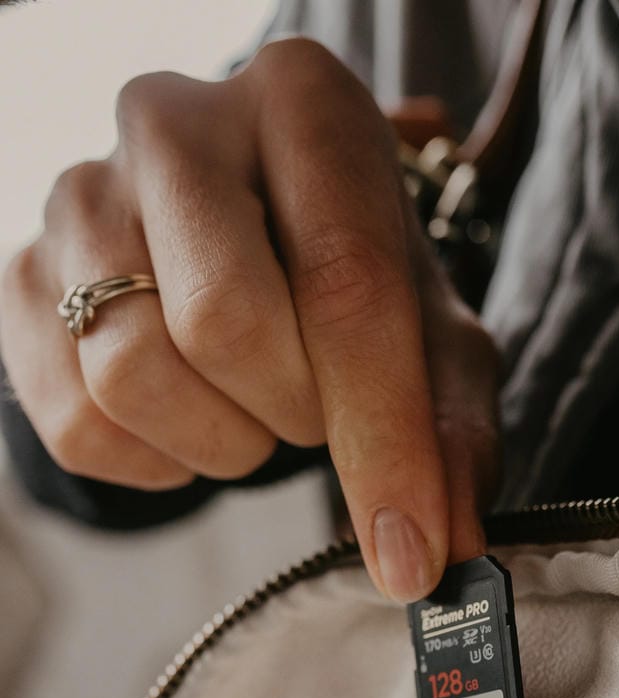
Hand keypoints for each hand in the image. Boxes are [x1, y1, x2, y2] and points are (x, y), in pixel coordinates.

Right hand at [0, 39, 497, 599]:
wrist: (248, 244)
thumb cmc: (352, 284)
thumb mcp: (434, 337)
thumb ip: (453, 433)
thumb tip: (445, 548)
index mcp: (301, 102)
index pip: (343, 282)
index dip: (383, 437)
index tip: (411, 550)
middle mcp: (174, 121)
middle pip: (222, 322)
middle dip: (293, 414)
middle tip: (319, 412)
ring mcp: (78, 195)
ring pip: (132, 375)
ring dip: (223, 443)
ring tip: (258, 410)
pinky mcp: (22, 278)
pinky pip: (78, 426)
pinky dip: (157, 464)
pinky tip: (197, 421)